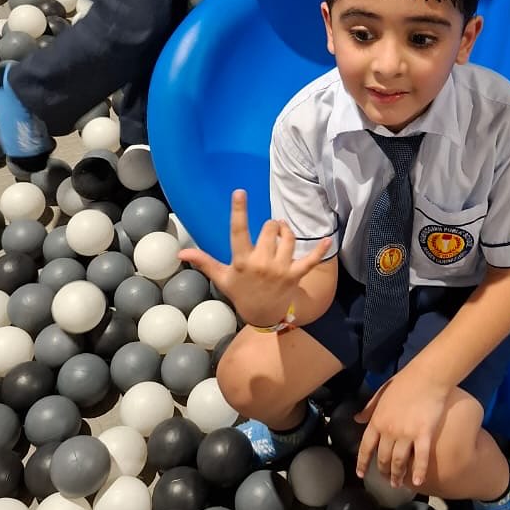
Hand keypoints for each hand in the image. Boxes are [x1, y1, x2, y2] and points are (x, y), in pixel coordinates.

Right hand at [178, 190, 329, 327]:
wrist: (262, 317)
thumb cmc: (241, 293)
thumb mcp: (222, 278)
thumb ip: (204, 262)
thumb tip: (180, 253)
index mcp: (242, 261)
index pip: (238, 231)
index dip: (239, 211)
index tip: (240, 192)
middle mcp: (262, 264)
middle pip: (269, 230)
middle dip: (270, 226)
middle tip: (269, 230)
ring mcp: (280, 270)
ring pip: (288, 238)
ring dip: (286, 231)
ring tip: (282, 232)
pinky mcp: (295, 275)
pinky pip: (310, 260)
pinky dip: (320, 250)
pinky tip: (328, 239)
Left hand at [354, 369, 451, 488]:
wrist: (426, 377)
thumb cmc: (404, 382)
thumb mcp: (381, 394)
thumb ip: (369, 409)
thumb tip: (356, 419)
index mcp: (377, 420)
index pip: (366, 447)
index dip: (362, 462)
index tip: (360, 474)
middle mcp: (389, 431)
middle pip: (383, 457)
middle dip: (383, 471)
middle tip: (386, 479)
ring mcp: (407, 434)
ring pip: (399, 461)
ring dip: (397, 475)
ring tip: (398, 484)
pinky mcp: (424, 435)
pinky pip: (420, 458)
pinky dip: (418, 472)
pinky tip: (417, 482)